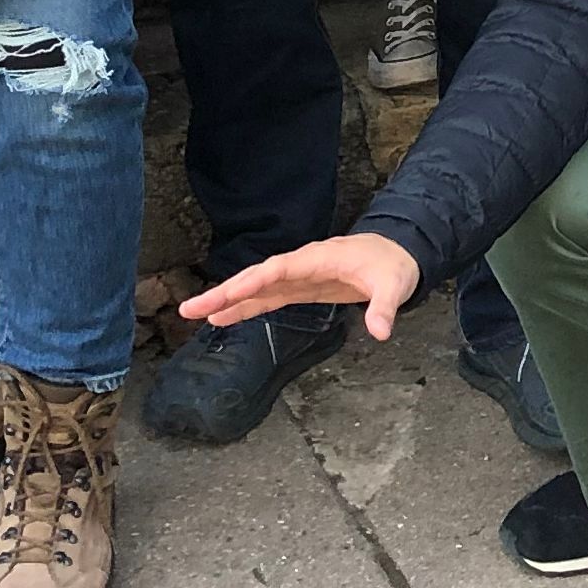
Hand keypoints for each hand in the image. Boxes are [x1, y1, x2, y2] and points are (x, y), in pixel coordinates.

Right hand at [181, 233, 421, 342]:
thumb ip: (385, 307)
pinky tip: (224, 318)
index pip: (278, 269)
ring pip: (256, 289)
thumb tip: (380, 332)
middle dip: (224, 292)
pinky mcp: (300, 289)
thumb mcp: (394, 285)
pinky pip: (266, 298)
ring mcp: (298, 278)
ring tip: (196, 314)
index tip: (228, 293)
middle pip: (255, 278)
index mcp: (318, 258)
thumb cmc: (393, 266)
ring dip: (227, 301)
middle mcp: (301, 266)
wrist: (398, 254)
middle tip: (190, 309)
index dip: (253, 281)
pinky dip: (244, 307)